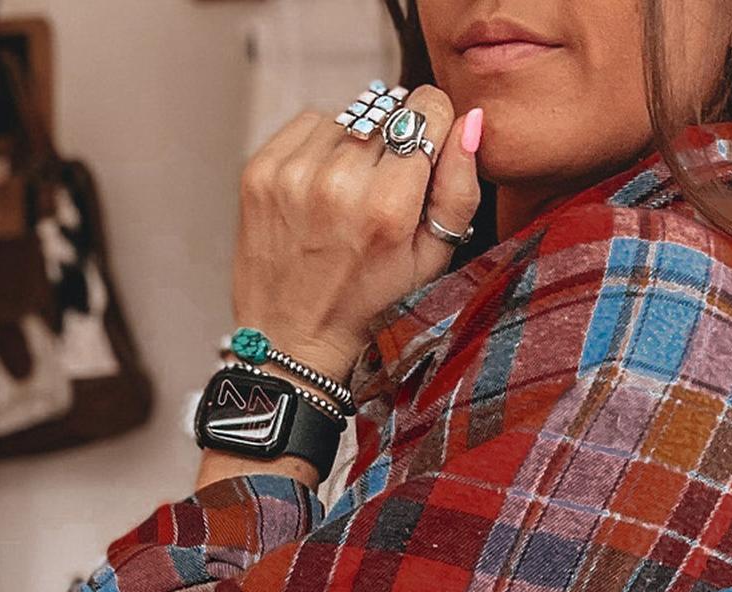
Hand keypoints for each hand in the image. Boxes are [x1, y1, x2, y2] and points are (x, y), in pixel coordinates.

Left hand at [231, 87, 483, 387]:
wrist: (291, 340)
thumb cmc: (369, 307)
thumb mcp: (431, 264)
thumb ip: (459, 191)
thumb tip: (470, 120)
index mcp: (388, 209)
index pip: (426, 111)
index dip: (433, 129)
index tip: (425, 156)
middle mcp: (338, 183)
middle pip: (387, 114)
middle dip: (394, 144)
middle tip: (382, 193)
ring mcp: (293, 174)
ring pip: (347, 116)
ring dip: (355, 145)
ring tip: (348, 196)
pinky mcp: (261, 169)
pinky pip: (309, 123)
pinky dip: (320, 146)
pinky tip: (320, 189)